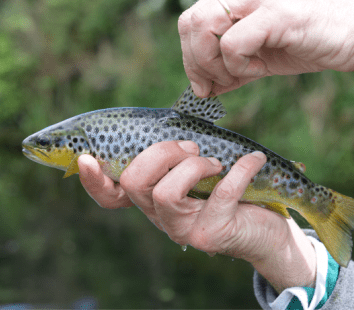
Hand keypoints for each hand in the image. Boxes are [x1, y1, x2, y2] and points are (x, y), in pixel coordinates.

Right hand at [77, 140, 315, 290]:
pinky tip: (253, 161)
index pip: (110, 196)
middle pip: (134, 183)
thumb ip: (180, 153)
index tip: (86, 157)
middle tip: (191, 149)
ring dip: (192, 166)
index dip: (93, 180)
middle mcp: (160, 218)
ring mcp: (183, 230)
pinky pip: (220, 195)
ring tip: (215, 162)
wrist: (267, 230)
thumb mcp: (200, 171)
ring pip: (165, 193)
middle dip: (161, 153)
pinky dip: (240, 169)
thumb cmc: (231, 193)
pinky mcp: (212, 235)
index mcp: (151, 200)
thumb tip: (176, 117)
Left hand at [178, 0, 353, 97]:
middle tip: (217, 84)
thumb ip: (232, 68)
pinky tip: (260, 70)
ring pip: (204, 26)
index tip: (203, 86)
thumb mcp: (264, 58)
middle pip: (191, 20)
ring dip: (214, 62)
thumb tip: (203, 89)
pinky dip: (238, 65)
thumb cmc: (314, 43)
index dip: (190, 56)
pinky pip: (232, 42)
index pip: (192, 19)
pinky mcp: (275, 13)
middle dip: (196, 61)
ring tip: (243, 74)